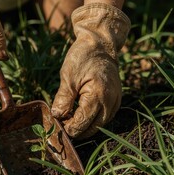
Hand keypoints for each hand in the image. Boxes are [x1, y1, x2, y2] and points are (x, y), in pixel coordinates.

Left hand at [51, 3, 129, 138]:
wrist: (100, 44)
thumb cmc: (83, 57)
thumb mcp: (68, 77)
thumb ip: (63, 99)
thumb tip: (56, 116)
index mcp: (98, 95)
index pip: (82, 122)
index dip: (69, 128)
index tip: (58, 126)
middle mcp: (110, 101)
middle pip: (92, 128)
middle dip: (77, 130)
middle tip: (62, 126)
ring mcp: (116, 102)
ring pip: (100, 125)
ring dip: (85, 126)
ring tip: (70, 121)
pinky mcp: (116, 100)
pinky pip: (104, 117)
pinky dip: (93, 120)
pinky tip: (81, 115)